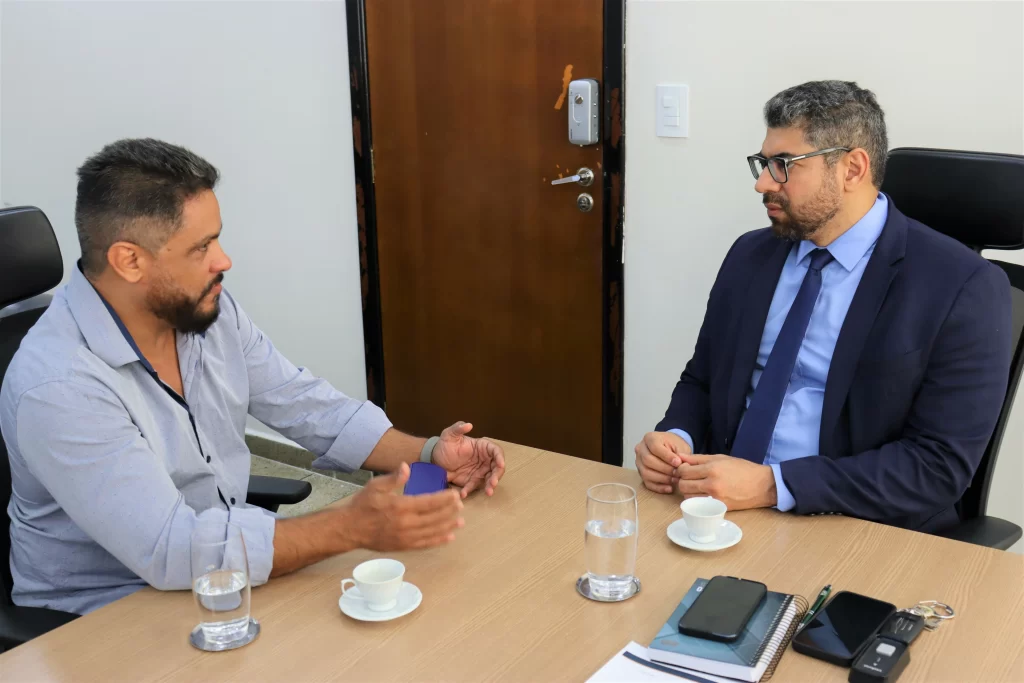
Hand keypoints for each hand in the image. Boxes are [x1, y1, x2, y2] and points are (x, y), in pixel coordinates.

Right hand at [347, 463, 464, 550]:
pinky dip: (438, 541)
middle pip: (434, 517)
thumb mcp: (375, 486)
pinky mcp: (403, 547)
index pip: (429, 502)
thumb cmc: (362, 505)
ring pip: (432, 532)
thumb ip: (393, 478)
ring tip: (460, 521)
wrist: (349, 529)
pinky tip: (448, 537)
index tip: (455, 495)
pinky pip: (424, 544)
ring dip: (448, 526)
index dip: (444, 499)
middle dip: (450, 511)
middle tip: (461, 505)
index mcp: (400, 506)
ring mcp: (405, 537)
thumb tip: (406, 466)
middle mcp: (405, 523)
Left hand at [430, 421, 505, 497]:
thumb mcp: (449, 434)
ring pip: (489, 479)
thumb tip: (468, 425)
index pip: (496, 451)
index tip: (500, 464)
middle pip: (496, 468)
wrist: (434, 458)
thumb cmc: (444, 444)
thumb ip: (458, 428)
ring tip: (488, 492)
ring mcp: (479, 471)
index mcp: (482, 447)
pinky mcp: (471, 480)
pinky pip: (473, 486)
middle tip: (493, 482)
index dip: (500, 458)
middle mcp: (484, 460)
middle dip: (497, 475)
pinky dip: (470, 490)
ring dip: (489, 486)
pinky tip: (464, 493)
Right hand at [635, 431, 691, 493]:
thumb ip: (680, 454)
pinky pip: (647, 483)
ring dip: (662, 479)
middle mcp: (640, 449)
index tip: (678, 463)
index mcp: (649, 438)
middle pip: (648, 460)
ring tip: (675, 480)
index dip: (666, 456)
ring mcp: (639, 462)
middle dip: (664, 469)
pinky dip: (659, 487)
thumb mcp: (679, 445)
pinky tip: (669, 488)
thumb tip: (681, 466)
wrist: (670, 448)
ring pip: (645, 473)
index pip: (654, 447)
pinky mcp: (641, 474)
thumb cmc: (674, 445)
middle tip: (677, 473)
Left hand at [674, 454, 776, 509]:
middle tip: (689, 478)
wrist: (762, 486)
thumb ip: (698, 458)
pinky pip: (699, 505)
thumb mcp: (720, 458)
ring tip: (696, 486)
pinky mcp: (719, 508)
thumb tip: (679, 457)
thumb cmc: (742, 469)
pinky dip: (696, 500)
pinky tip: (702, 494)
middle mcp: (712, 484)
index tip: (685, 469)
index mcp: (712, 469)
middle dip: (682, 480)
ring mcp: (715, 498)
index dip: (681, 469)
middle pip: (683, 485)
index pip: (684, 471)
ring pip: (688, 497)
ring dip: (688, 491)